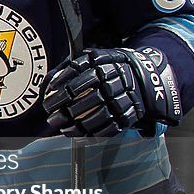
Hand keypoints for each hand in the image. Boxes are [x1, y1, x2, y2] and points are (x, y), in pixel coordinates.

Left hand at [43, 47, 181, 137]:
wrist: (144, 78)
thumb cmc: (110, 67)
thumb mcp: (94, 58)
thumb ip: (72, 67)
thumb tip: (50, 82)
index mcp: (106, 67)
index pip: (81, 78)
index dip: (63, 88)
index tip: (49, 95)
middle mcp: (117, 84)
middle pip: (88, 100)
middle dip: (66, 110)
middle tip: (50, 116)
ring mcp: (124, 101)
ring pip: (98, 116)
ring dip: (77, 125)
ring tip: (61, 128)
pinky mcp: (129, 116)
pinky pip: (109, 128)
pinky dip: (91, 134)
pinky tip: (76, 134)